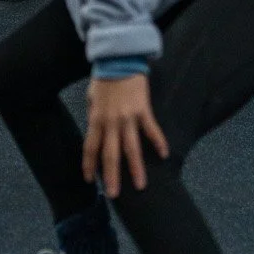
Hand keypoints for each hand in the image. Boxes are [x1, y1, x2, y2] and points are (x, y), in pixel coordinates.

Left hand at [82, 73, 167, 196]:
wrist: (119, 58)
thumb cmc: (104, 77)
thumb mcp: (92, 97)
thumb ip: (94, 115)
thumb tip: (94, 129)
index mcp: (96, 119)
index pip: (91, 147)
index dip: (89, 165)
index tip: (90, 180)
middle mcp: (111, 122)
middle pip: (111, 154)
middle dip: (112, 176)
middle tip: (114, 195)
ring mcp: (128, 117)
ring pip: (132, 148)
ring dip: (136, 168)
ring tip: (141, 186)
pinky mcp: (143, 110)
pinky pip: (151, 129)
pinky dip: (158, 142)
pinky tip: (164, 155)